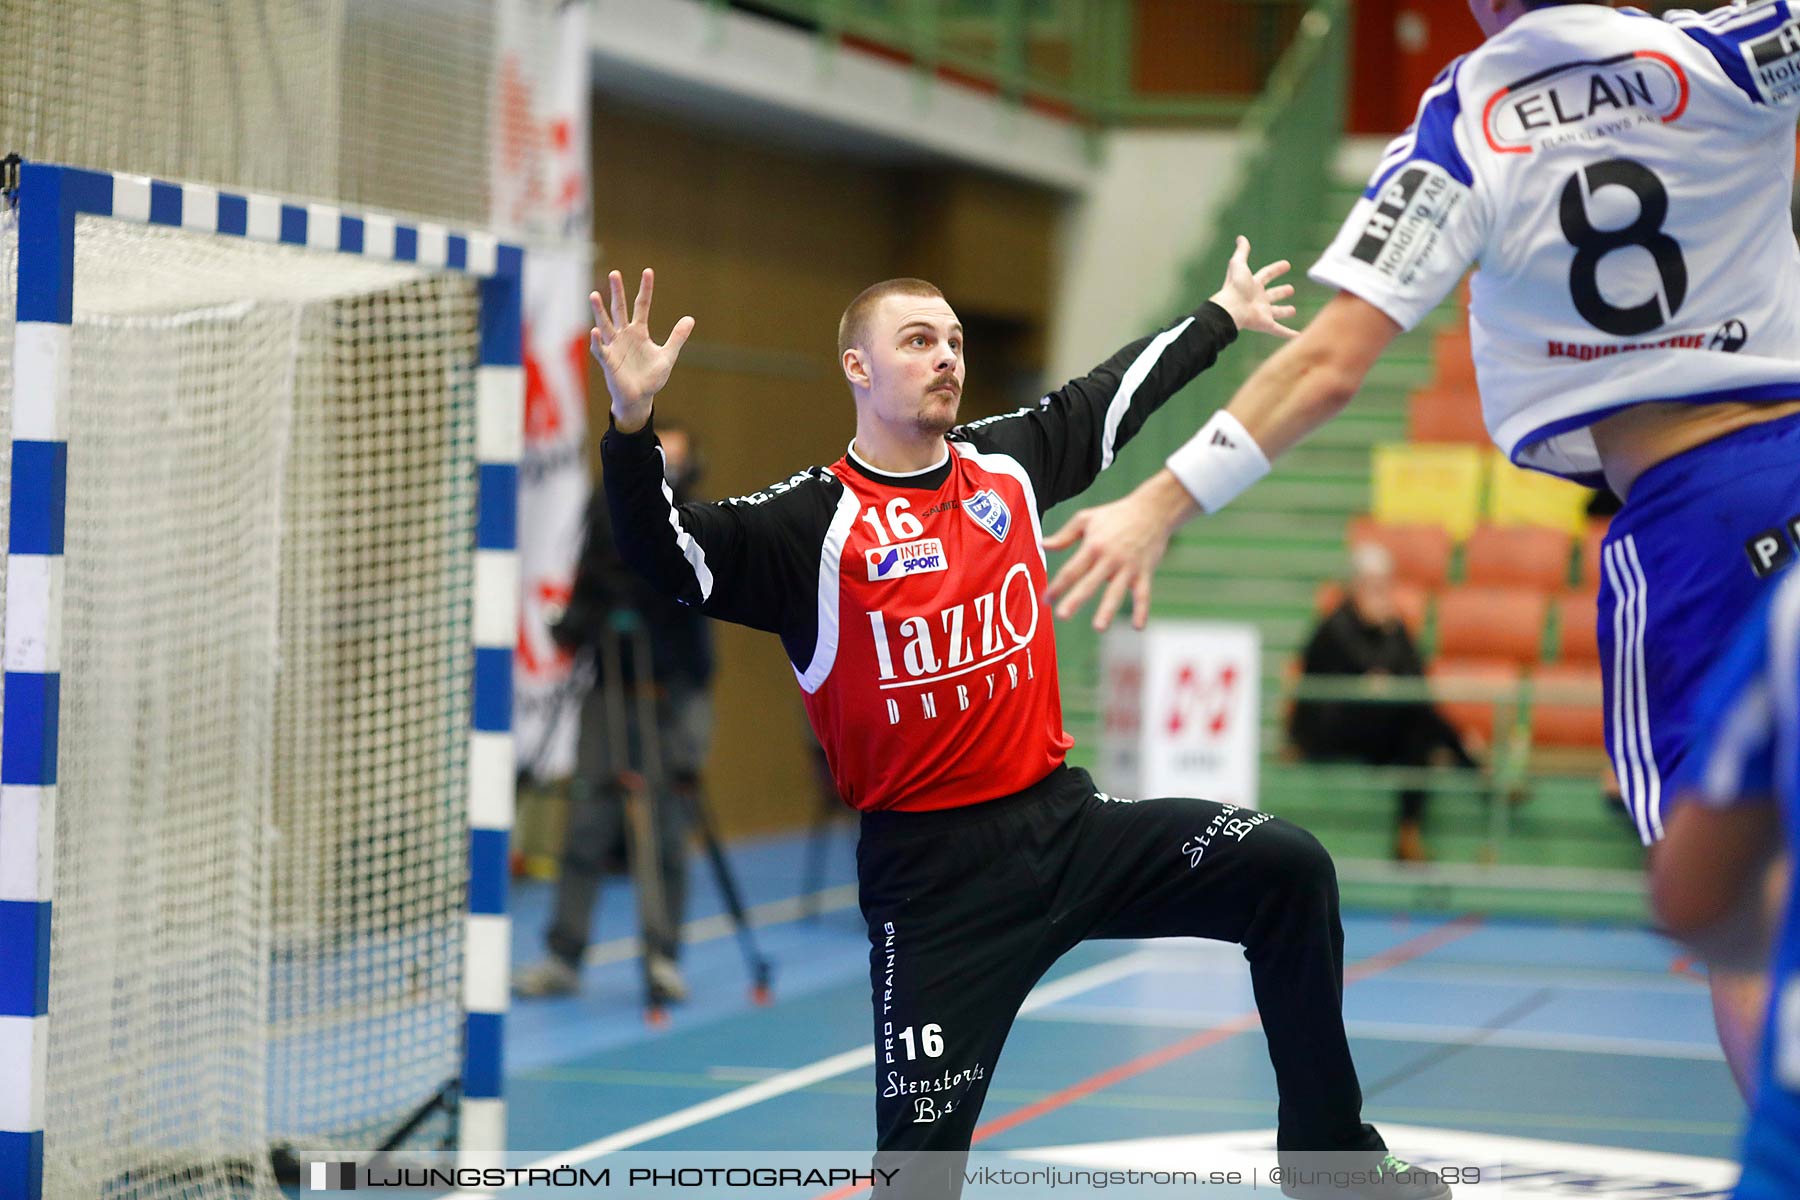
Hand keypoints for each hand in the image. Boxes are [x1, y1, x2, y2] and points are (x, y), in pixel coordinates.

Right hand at [590, 268, 694, 432]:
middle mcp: (624, 335)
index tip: (648, 271)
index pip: (642, 305)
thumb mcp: (668, 355)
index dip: (645, 289)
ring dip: (599, 311)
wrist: (640, 398)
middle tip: (614, 273)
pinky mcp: (609, 361)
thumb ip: (677, 337)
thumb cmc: (651, 377)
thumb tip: (690, 318)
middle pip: (620, 309)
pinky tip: (595, 331)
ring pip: (605, 324)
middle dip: (617, 292)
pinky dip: (597, 341)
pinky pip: (601, 349)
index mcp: (639, 332)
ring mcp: (615, 346)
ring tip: (594, 295)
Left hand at [1044, 471, 1198, 630]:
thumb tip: (1042, 545)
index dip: (1057, 586)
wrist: (1152, 510)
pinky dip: (1142, 610)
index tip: (1045, 600)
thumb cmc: (1116, 514)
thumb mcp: (1086, 519)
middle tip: (1062, 615)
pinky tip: (1138, 627)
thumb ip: (1064, 535)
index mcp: (1093, 546)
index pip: (1071, 570)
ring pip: (1116, 591)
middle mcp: (1110, 558)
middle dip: (1075, 599)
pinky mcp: (1145, 572)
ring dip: (1107, 610)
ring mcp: (1128, 567)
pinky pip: (1144, 594)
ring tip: (1098, 627)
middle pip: (1089, 583)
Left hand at [1209, 235, 1296, 339]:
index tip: (1287, 264)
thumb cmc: (1234, 287)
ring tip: (1293, 310)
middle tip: (1291, 289)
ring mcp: (1262, 312)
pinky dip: (1289, 333)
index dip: (1276, 269)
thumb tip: (1241, 237)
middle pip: (1272, 295)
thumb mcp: (1238, 265)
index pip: (1266, 274)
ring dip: (1284, 312)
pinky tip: (1298, 336)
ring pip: (1276, 312)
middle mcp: (1258, 299)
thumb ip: (1241, 252)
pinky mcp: (1265, 324)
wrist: (1231, 308)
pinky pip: (1279, 330)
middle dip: (1281, 292)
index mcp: (1253, 285)